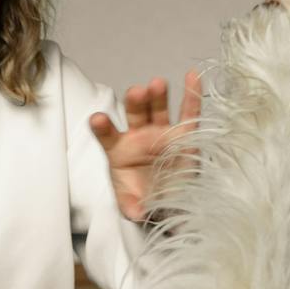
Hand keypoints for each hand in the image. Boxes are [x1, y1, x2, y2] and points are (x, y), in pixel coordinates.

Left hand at [89, 71, 202, 222]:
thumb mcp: (133, 206)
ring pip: (158, 110)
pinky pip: (189, 113)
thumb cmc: (143, 198)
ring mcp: (161, 132)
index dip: (103, 127)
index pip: (108, 135)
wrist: (166, 203)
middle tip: (136, 93)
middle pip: (135, 114)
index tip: (97, 119)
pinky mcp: (184, 135)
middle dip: (134, 103)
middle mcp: (139, 136)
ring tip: (157, 84)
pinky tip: (192, 76)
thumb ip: (132, 207)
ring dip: (157, 96)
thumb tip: (137, 212)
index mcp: (119, 150)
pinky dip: (192, 94)